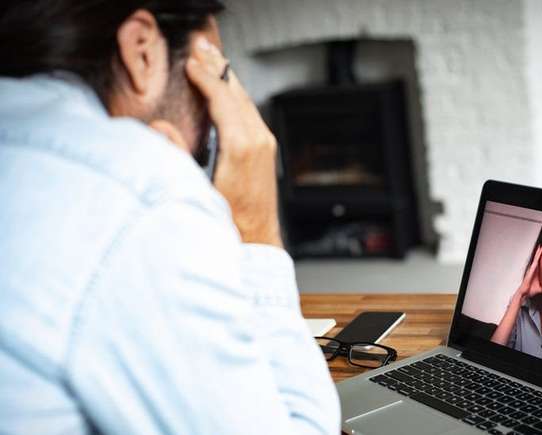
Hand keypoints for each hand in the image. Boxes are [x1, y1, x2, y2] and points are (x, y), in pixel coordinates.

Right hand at [185, 36, 281, 246]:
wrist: (257, 239)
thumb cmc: (228, 220)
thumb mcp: (195, 190)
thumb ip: (177, 156)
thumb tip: (159, 127)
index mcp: (241, 147)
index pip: (222, 99)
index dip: (205, 77)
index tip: (191, 62)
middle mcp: (258, 140)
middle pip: (236, 93)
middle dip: (217, 68)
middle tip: (201, 48)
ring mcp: (266, 143)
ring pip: (246, 100)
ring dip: (227, 79)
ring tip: (211, 60)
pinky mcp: (266, 148)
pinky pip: (250, 112)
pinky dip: (235, 95)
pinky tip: (226, 90)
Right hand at [512, 245, 541, 303]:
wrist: (525, 292)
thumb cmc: (531, 290)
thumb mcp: (541, 287)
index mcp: (536, 273)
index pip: (540, 264)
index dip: (541, 259)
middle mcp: (533, 270)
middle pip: (537, 259)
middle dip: (540, 253)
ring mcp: (532, 268)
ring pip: (536, 258)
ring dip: (538, 252)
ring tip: (541, 246)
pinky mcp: (531, 268)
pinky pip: (535, 260)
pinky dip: (537, 255)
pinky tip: (539, 250)